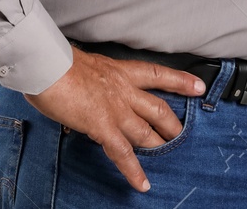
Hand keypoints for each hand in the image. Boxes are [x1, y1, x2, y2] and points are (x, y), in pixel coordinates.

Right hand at [22, 46, 206, 193]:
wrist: (48, 65)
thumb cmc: (57, 62)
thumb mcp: (84, 65)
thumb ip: (93, 79)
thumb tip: (88, 88)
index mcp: (119, 71)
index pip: (157, 74)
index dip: (180, 81)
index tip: (198, 86)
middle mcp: (123, 89)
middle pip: (158, 108)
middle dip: (173, 123)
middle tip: (184, 133)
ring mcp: (116, 109)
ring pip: (146, 132)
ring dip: (159, 146)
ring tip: (170, 157)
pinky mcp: (103, 126)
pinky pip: (123, 153)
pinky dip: (134, 170)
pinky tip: (142, 183)